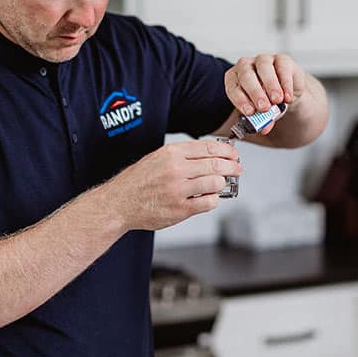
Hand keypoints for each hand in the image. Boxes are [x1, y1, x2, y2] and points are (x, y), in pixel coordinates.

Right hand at [105, 138, 241, 230]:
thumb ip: (182, 155)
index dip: (227, 151)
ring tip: (220, 185)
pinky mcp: (180, 209)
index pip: (209, 147)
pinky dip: (213, 200)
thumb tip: (210, 154)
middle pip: (216, 164)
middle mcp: (176, 169)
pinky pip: (208, 203)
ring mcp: (178, 189)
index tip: (233, 154)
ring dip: (222, 184)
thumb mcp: (157, 158)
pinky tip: (208, 198)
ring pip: (216, 183)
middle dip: (232, 167)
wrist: (120, 202)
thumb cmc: (138, 181)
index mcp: (171, 153)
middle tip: (236, 169)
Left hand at [225, 53, 306, 133]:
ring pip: (264, 69)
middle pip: (246, 76)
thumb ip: (262, 120)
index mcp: (234, 79)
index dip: (240, 100)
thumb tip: (264, 128)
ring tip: (277, 101)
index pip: (233, 88)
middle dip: (255, 93)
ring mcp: (263, 61)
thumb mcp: (262, 113)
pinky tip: (288, 96)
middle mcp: (246, 67)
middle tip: (263, 107)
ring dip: (271, 86)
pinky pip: (282, 68)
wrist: (286, 94)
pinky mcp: (281, 60)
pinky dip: (286, 83)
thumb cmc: (267, 101)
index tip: (249, 112)